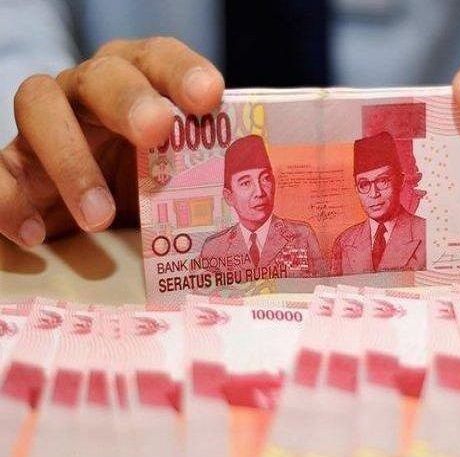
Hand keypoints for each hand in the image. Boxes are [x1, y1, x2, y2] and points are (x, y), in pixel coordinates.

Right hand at [0, 37, 223, 246]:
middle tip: (157, 132)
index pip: (159, 58)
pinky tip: (36, 237)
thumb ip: (218, 169)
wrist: (102, 210)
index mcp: (142, 83)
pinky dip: (8, 201)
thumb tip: (273, 194)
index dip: (181, 71)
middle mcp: (91, 91)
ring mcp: (48, 122)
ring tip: (101, 216)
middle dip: (129, 99)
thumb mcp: (190, 175)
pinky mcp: (15, 163)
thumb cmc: (158, 185)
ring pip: (37, 105)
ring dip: (70, 159)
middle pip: (101, 74)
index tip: (209, 96)